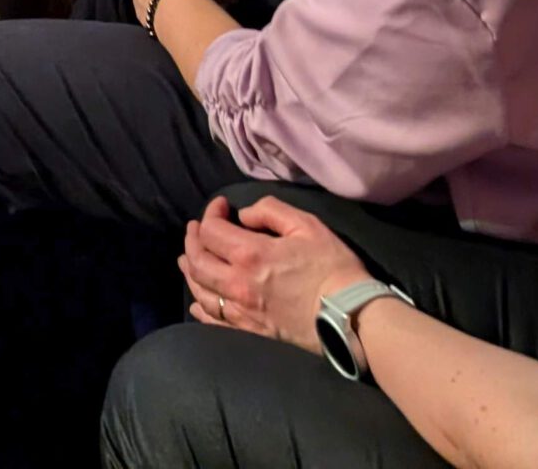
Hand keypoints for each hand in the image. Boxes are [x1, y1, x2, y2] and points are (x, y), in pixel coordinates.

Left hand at [180, 195, 364, 349]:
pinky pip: (214, 321)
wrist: (349, 316)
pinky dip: (200, 307)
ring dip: (190, 270)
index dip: (210, 213)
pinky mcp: (250, 332)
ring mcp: (242, 312)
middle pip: (197, 261)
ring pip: (201, 291)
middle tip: (195, 228)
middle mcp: (238, 285)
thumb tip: (243, 215)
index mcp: (250, 255)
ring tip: (188, 257)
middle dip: (192, 240)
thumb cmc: (331, 266)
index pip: (211, 231)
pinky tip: (197, 302)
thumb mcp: (305, 224)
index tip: (221, 205)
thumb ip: (269, 211)